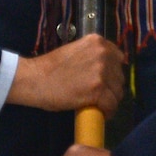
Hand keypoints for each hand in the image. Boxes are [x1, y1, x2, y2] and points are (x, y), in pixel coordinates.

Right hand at [9, 35, 125, 114]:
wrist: (35, 79)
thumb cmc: (50, 67)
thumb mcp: (75, 51)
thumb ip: (92, 56)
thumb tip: (107, 70)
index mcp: (97, 42)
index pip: (118, 58)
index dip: (113, 72)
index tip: (107, 81)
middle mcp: (103, 54)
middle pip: (119, 76)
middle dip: (112, 87)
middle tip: (100, 95)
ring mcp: (101, 72)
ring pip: (117, 92)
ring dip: (110, 100)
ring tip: (99, 105)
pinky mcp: (97, 90)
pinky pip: (111, 105)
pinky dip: (107, 112)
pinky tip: (100, 113)